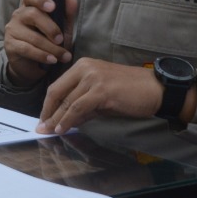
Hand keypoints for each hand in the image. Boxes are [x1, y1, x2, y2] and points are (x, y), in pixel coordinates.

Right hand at [3, 0, 77, 85]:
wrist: (33, 65)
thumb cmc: (48, 42)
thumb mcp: (61, 28)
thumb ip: (66, 14)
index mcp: (30, 7)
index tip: (53, 7)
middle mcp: (18, 15)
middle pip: (32, 14)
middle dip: (50, 28)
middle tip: (61, 40)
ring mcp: (12, 30)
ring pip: (32, 36)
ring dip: (51, 47)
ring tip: (64, 56)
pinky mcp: (10, 45)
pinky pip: (27, 49)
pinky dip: (42, 55)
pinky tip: (52, 60)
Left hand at [36, 57, 163, 133]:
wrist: (156, 89)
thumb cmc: (130, 92)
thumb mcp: (101, 98)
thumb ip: (83, 106)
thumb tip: (66, 121)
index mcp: (83, 66)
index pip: (58, 85)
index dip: (48, 104)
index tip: (42, 118)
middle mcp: (85, 68)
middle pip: (57, 91)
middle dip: (47, 112)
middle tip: (40, 128)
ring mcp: (93, 78)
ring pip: (66, 101)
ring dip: (55, 119)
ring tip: (48, 131)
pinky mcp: (101, 90)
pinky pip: (78, 107)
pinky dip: (68, 119)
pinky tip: (62, 128)